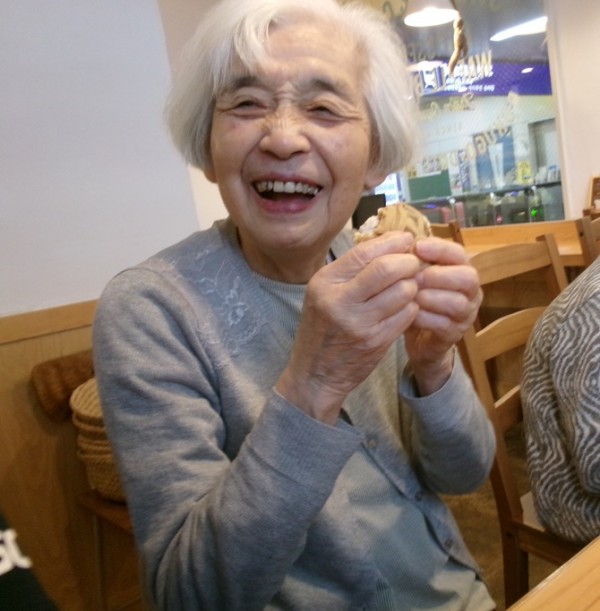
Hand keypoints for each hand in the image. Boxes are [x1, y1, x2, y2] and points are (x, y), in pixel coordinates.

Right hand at [276, 232, 420, 423]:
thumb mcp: (324, 293)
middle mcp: (339, 301)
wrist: (314, 373)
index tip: (407, 240)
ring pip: (403, 290)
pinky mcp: (376, 341)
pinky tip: (403, 308)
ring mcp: (359, 323)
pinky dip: (411, 307)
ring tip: (408, 287)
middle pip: (388, 268)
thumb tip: (391, 242)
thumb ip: (352, 270)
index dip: (393, 242)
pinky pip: (407, 314)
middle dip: (408, 262)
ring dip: (412, 286)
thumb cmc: (322, 328)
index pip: (365, 252)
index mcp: (325, 282)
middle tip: (413, 263)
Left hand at [405, 237, 481, 394]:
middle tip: (416, 277)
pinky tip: (410, 315)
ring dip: (433, 298)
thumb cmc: (415, 299)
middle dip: (440, 275)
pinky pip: (446, 325)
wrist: (417, 337)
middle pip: (468, 277)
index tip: (418, 247)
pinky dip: (427, 318)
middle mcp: (469, 291)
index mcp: (459, 270)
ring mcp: (465, 314)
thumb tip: (398, 241)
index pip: (459, 253)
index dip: (440, 249)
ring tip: (412, 296)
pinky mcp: (455, 335)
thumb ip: (411, 260)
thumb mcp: (412, 277)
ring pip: (459, 303)